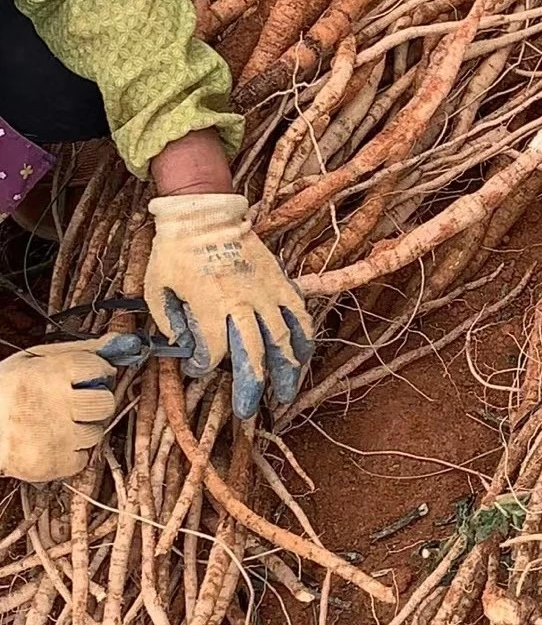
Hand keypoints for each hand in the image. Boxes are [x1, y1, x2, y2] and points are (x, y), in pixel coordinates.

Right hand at [0, 335, 141, 481]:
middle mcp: (55, 404)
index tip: (88, 376)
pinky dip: (70, 453)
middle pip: (105, 403)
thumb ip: (81, 350)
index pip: (100, 367)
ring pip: (95, 432)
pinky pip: (82, 458)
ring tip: (54, 424)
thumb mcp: (35, 360)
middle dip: (94, 403)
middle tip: (74, 403)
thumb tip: (121, 342)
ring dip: (81, 429)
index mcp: (50, 373)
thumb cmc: (6, 392)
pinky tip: (51, 443)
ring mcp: (54, 436)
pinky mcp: (51, 464)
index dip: (97, 371)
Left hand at [144, 194, 313, 418]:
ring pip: (284, 340)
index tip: (198, 368)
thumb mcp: (156, 287)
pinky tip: (301, 357)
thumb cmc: (176, 250)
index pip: (213, 351)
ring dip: (286, 371)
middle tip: (247, 411)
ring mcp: (267, 293)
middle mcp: (244, 303)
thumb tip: (184, 346)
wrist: (205, 213)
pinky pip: (299, 316)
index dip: (204, 366)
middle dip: (251, 387)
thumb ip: (169, 322)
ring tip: (285, 395)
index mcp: (211, 306)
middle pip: (255, 355)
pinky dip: (303, 339)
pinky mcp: (281, 283)